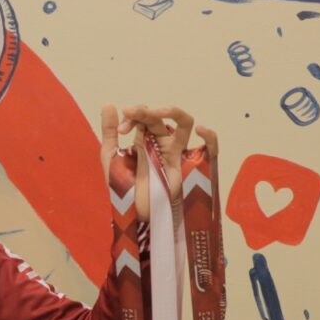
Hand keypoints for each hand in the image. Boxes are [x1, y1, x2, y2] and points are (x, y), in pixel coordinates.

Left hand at [100, 105, 217, 220]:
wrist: (132, 215)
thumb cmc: (123, 189)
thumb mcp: (110, 157)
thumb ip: (109, 132)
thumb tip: (108, 104)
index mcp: (144, 140)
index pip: (143, 117)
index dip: (133, 117)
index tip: (121, 130)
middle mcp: (161, 144)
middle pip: (159, 118)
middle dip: (143, 112)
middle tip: (129, 114)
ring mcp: (176, 153)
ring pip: (184, 124)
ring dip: (172, 112)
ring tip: (157, 111)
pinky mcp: (188, 167)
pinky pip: (209, 149)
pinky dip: (211, 137)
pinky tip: (202, 130)